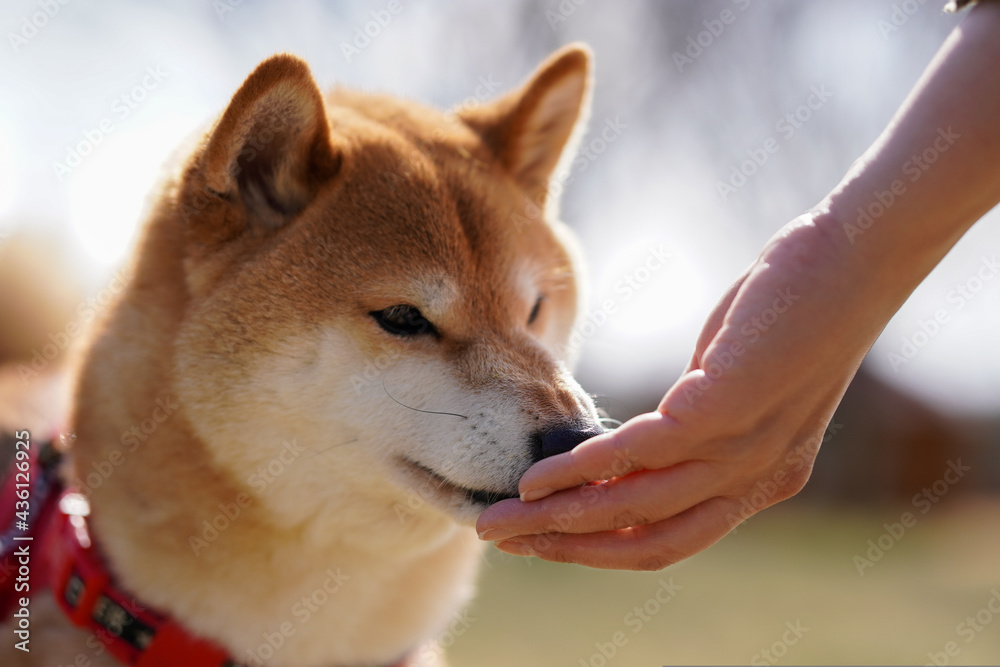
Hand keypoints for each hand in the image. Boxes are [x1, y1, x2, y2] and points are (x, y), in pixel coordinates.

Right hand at [476, 215, 876, 568]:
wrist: (853, 263)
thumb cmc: (786, 319)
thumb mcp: (734, 388)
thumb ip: (686, 424)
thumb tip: (626, 446)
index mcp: (760, 483)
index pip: (668, 540)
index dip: (597, 550)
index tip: (540, 543)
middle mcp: (757, 481)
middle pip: (646, 538)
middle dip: (565, 547)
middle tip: (499, 540)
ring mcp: (747, 448)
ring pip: (638, 503)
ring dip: (563, 515)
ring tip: (506, 513)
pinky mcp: (733, 406)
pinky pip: (645, 450)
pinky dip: (588, 468)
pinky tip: (547, 473)